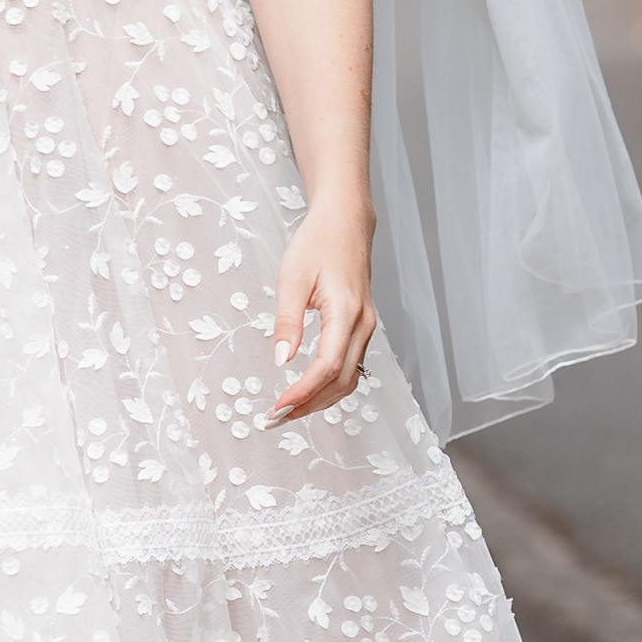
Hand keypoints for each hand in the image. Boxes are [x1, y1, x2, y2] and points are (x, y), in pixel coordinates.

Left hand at [265, 211, 376, 423]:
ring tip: (288, 411)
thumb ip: (286, 321)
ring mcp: (366, 328)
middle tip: (276, 419)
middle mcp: (363, 325)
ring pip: (350, 378)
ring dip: (320, 399)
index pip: (327, 367)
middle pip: (341, 381)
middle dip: (309, 405)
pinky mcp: (361, 327)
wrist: (346, 222)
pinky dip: (329, 385)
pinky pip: (351, 366)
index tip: (277, 408)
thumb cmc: (317, 243)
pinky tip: (307, 390)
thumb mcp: (291, 277)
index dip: (302, 393)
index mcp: (346, 313)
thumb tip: (280, 360)